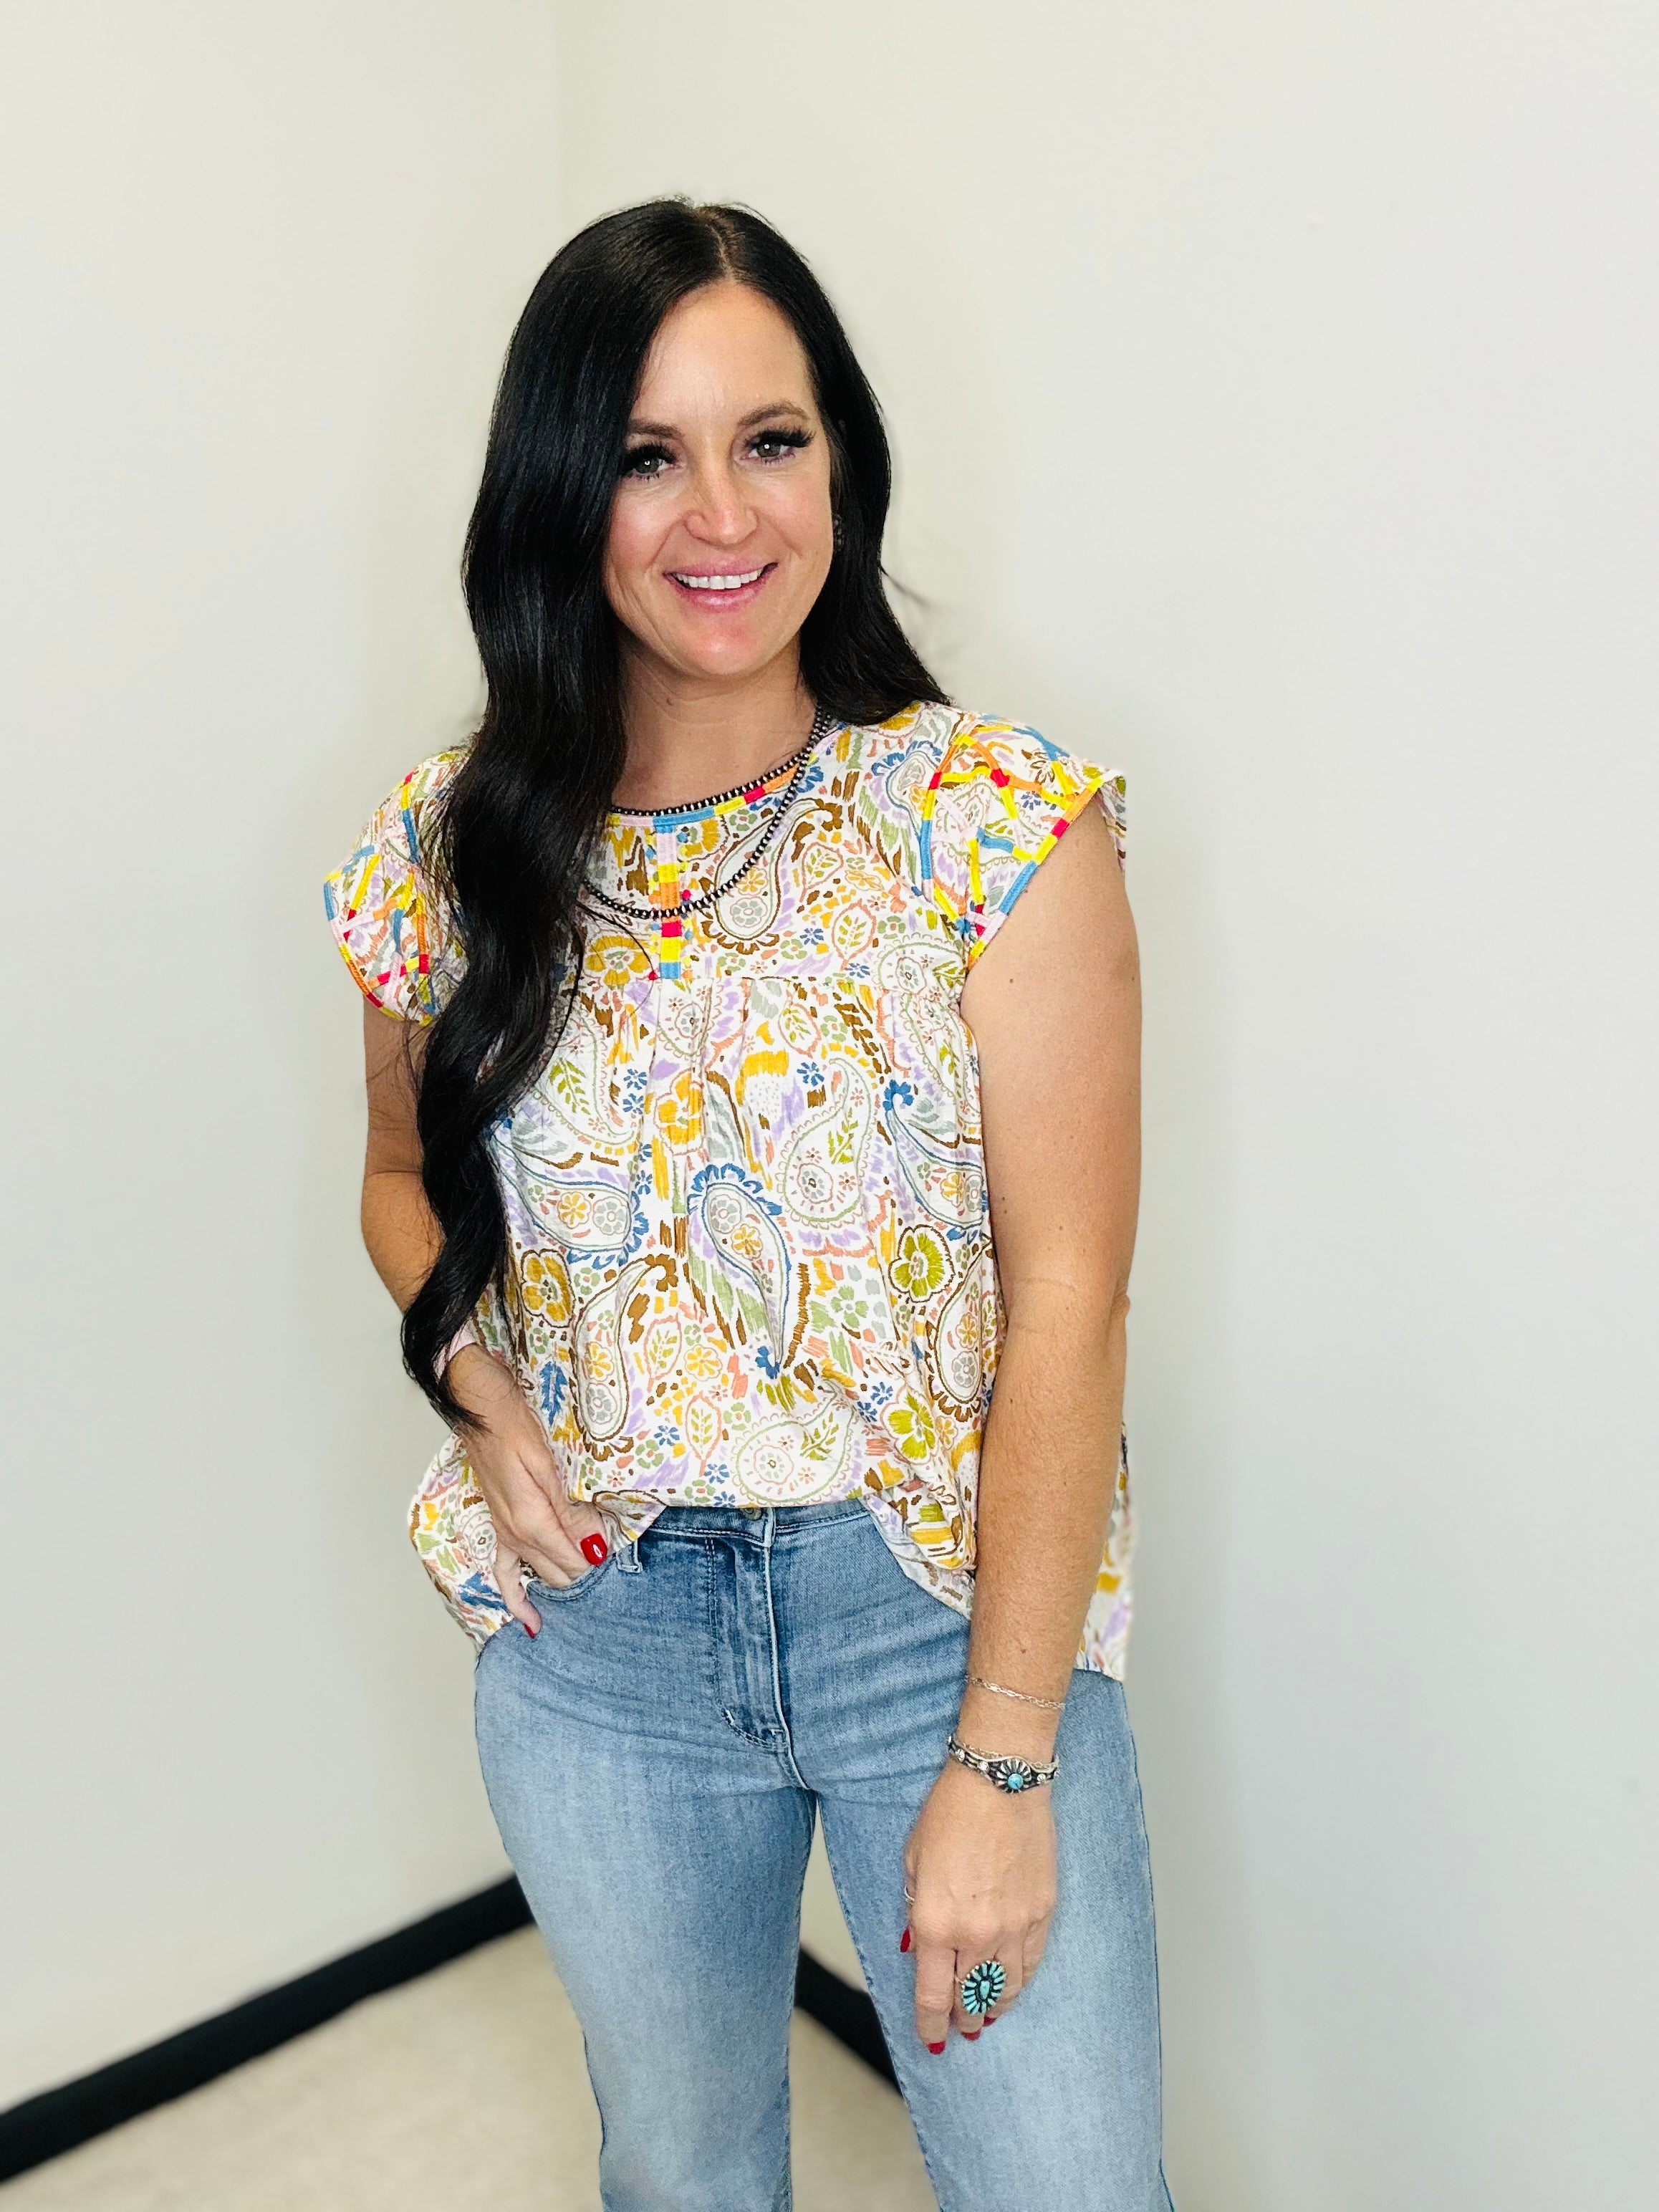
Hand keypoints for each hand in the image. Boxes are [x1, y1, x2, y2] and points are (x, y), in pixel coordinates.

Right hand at [447, 1346, 610, 1636]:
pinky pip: (504, 1573)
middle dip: (587, 1577)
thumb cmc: (513, 1423)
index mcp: (531, 1520)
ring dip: (562, 1587)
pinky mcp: (500, 1525)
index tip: (624, 1561)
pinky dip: (518, 1598)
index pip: (574, 1561)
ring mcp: (505, 1533)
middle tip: (617, 1577)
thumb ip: (570, 1509)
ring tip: (589, 1605)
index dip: (600, 1564)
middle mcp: (516, 1535)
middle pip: (559, 1573)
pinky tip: (531, 1621)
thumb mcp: (548, 1463)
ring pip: (539, 1575)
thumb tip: (594, 1544)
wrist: (477, 1406)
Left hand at [902, 1756, 1056, 2049]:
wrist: (1000, 1780)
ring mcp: (1014, 1926)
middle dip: (963, 2019)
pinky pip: (1031, 1962)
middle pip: (971, 1999)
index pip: (933, 1996)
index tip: (932, 2038)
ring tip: (987, 2017)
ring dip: (994, 2009)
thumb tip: (918, 1951)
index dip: (931, 2025)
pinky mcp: (1041, 1912)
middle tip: (961, 2029)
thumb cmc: (951, 1812)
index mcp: (936, 1923)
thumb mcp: (913, 1862)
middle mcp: (976, 1933)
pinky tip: (1012, 1986)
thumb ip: (915, 1912)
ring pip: (1006, 1989)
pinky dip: (1020, 1981)